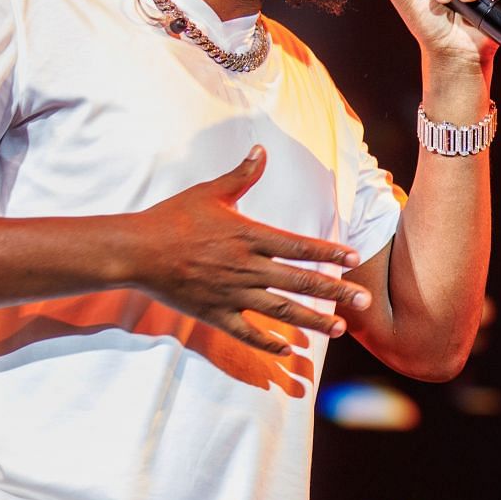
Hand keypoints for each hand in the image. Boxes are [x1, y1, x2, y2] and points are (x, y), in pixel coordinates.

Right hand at [125, 147, 370, 354]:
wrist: (135, 250)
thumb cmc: (172, 218)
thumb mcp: (210, 193)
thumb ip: (241, 176)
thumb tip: (261, 150)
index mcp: (249, 236)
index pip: (299, 246)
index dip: (329, 252)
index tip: (353, 258)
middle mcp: (246, 267)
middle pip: (300, 281)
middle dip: (336, 291)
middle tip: (365, 301)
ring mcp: (231, 293)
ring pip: (281, 311)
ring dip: (313, 320)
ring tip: (341, 328)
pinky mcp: (214, 314)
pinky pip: (246, 333)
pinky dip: (268, 343)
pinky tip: (288, 350)